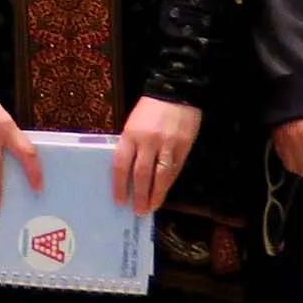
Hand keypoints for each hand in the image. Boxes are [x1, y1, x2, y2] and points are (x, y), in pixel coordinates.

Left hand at [113, 96, 200, 212]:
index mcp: (130, 135)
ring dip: (156, 195)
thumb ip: (130, 146)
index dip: (120, 185)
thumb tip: (127, 172)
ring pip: (160, 176)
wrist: (175, 92)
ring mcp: (167, 145)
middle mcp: (147, 141)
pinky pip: (174, 169)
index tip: (120, 200)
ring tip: (152, 207)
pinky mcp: (183, 146)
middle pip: (141, 174)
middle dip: (139, 195)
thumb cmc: (149, 109)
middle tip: (138, 210)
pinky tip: (164, 192)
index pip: (121, 165)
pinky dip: (169, 184)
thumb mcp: (132, 124)